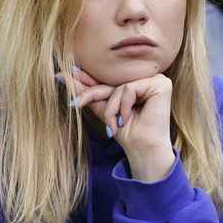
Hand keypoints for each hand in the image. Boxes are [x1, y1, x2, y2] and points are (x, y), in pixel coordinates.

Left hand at [71, 68, 174, 182]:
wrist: (141, 148)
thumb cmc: (126, 132)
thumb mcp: (102, 108)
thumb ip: (86, 91)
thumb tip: (61, 75)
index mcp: (136, 82)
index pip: (108, 78)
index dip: (87, 80)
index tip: (65, 74)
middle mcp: (147, 78)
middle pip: (111, 80)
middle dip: (93, 95)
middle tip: (77, 104)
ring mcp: (156, 80)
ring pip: (120, 86)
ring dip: (112, 108)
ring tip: (116, 123)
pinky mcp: (161, 84)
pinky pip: (130, 88)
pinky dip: (124, 106)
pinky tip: (128, 118)